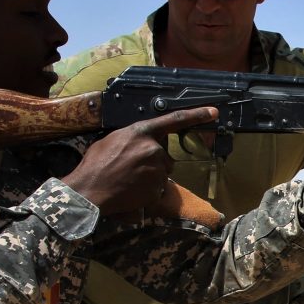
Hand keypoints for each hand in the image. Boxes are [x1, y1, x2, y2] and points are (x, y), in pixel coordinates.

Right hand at [62, 107, 215, 216]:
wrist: (90, 191)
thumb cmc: (95, 165)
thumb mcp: (110, 141)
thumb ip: (130, 138)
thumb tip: (137, 141)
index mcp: (140, 132)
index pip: (173, 121)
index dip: (196, 115)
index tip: (213, 112)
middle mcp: (153, 149)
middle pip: (164, 155)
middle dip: (152, 161)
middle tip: (130, 168)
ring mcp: (157, 169)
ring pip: (162, 172)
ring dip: (151, 176)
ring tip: (128, 179)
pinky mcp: (158, 187)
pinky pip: (158, 187)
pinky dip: (148, 189)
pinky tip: (132, 190)